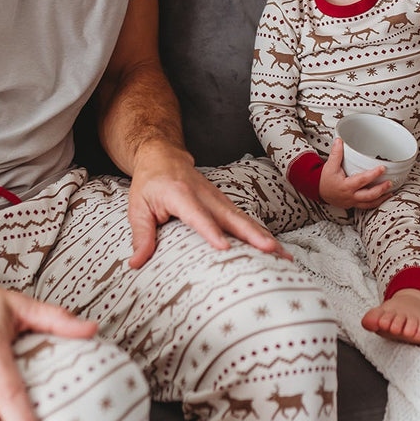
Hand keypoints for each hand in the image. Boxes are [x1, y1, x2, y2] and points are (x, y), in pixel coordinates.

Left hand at [125, 139, 286, 266]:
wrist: (164, 156)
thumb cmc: (150, 183)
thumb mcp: (138, 208)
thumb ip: (141, 235)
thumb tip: (135, 264)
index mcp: (181, 195)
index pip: (198, 216)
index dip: (211, 231)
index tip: (224, 248)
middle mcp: (206, 196)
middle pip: (232, 217)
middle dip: (253, 235)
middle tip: (271, 251)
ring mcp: (219, 199)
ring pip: (245, 220)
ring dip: (265, 237)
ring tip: (284, 255)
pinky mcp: (225, 205)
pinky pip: (245, 221)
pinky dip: (262, 235)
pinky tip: (277, 250)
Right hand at [318, 137, 393, 209]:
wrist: (319, 191)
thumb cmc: (325, 179)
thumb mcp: (330, 166)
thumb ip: (336, 153)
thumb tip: (340, 141)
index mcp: (346, 186)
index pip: (362, 180)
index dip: (373, 174)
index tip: (382, 168)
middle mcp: (350, 196)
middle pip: (369, 195)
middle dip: (381, 189)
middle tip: (389, 182)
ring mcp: (352, 202)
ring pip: (369, 203)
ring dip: (381, 198)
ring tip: (390, 192)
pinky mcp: (353, 204)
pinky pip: (366, 206)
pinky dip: (375, 202)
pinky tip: (382, 197)